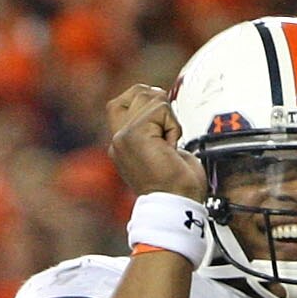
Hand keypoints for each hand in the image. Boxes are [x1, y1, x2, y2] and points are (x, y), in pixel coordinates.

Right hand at [109, 84, 204, 200]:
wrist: (178, 206)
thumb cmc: (178, 187)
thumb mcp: (163, 151)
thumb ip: (154, 128)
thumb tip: (159, 101)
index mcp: (122, 145)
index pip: (123, 102)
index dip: (147, 102)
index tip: (163, 128)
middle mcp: (118, 140)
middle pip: (136, 91)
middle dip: (160, 105)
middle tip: (168, 135)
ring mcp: (123, 136)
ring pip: (148, 96)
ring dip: (168, 118)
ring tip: (169, 145)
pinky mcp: (134, 134)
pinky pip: (161, 108)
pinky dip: (173, 125)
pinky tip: (171, 148)